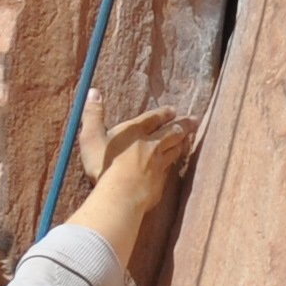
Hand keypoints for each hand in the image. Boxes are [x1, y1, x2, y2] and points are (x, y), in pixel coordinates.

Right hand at [66, 91, 198, 272]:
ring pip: (174, 150)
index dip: (164, 113)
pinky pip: (170, 169)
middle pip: (171, 132)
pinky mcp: (160, 181)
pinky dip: (174, 163)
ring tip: (187, 138)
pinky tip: (174, 164)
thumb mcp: (91, 137)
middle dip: (183, 125)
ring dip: (182, 142)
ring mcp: (158, 164)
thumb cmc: (105, 165)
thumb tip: (92, 91)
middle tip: (194, 120)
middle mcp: (151, 145)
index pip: (153, 118)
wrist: (121, 195)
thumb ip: (92, 114)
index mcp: (135, 131)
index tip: (173, 110)